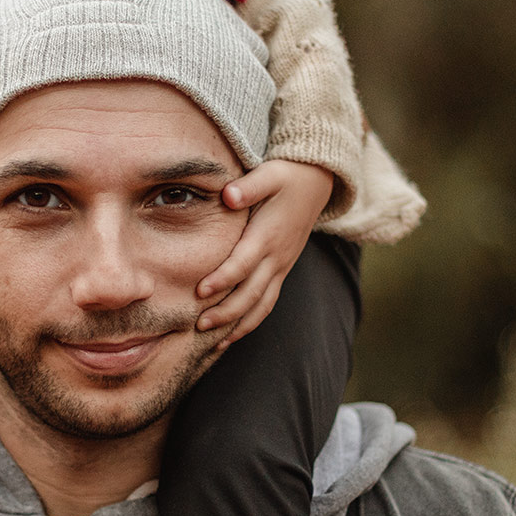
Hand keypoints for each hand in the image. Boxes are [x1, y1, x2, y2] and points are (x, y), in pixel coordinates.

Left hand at [196, 161, 334, 350]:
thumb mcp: (270, 174)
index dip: (223, 278)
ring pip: (261, 305)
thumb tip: (228, 195)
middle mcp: (276, 257)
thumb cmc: (287, 177)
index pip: (244, 263)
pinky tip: (231, 335)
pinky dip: (251, 322)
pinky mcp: (281, 271)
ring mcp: (281, 267)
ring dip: (238, 325)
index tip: (200, 291)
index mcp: (268, 235)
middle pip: (251, 293)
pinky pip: (267, 303)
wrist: (317, 182)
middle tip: (198, 325)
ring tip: (214, 342)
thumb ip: (249, 186)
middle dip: (226, 312)